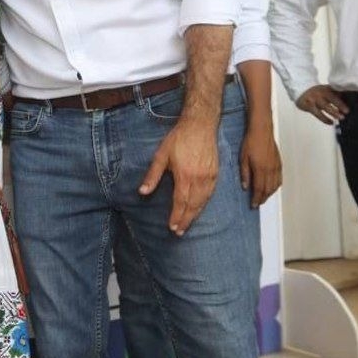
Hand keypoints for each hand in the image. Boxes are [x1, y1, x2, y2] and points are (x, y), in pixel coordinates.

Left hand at [139, 117, 218, 233]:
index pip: (180, 201)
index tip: (172, 226)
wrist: (200, 125)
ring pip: (203, 201)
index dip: (176, 215)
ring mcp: (209, 176)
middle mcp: (199, 178)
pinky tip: (199, 209)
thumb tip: (142, 192)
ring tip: (187, 225)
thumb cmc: (179, 138)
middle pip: (193, 205)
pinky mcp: (215, 173)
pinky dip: (204, 204)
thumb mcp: (161, 155)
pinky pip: (210, 194)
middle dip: (185, 220)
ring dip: (195, 215)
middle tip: (178, 232)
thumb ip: (153, 175)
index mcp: (185, 174)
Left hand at [240, 122, 281, 207]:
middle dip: (263, 198)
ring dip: (270, 193)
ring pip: (275, 185)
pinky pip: (279, 178)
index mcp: (260, 170)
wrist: (261, 131)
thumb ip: (244, 174)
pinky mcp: (279, 163)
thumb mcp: (243, 158)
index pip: (259, 189)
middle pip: (268, 190)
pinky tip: (272, 187)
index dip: (256, 199)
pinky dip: (276, 186)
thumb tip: (245, 187)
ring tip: (264, 197)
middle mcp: (270, 170)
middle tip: (258, 203)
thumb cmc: (251, 142)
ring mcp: (276, 167)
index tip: (253, 205)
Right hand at [296, 85, 348, 124]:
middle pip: (331, 98)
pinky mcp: (308, 105)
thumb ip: (336, 94)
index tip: (349, 106)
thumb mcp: (326, 90)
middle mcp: (320, 93)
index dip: (343, 99)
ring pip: (324, 106)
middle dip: (340, 105)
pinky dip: (324, 119)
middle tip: (347, 112)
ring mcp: (314, 99)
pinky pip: (317, 113)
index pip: (336, 93)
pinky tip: (330, 122)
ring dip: (333, 112)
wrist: (300, 90)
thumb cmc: (316, 92)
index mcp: (326, 89)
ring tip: (340, 118)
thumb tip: (350, 100)